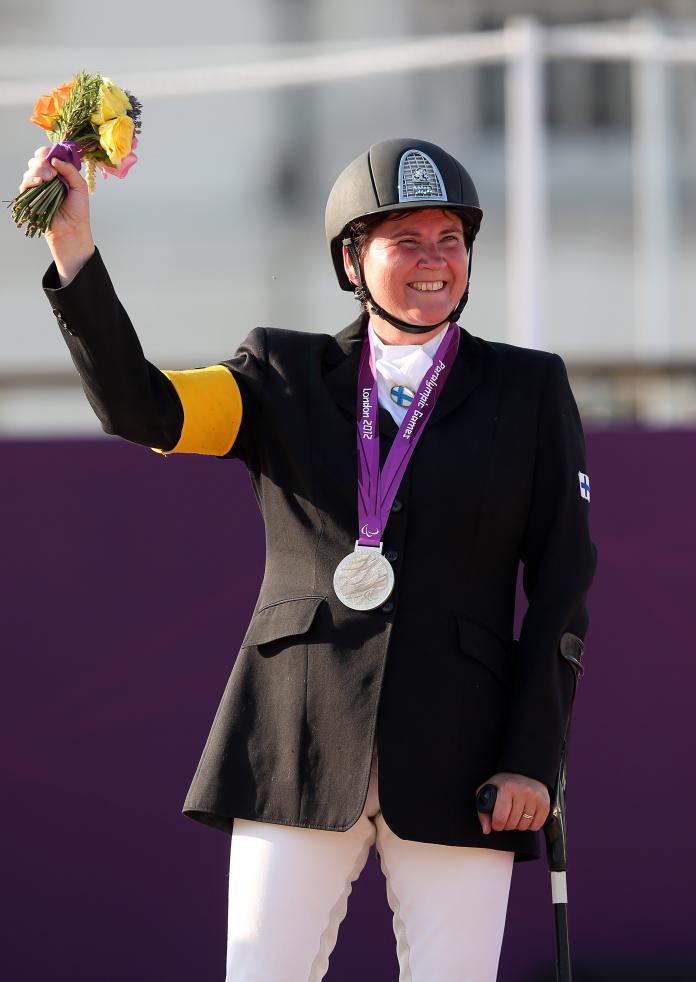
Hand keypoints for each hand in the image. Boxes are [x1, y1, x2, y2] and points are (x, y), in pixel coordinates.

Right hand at [19, 145, 94, 281]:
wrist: (72, 229)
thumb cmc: (78, 210)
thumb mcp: (80, 186)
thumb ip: (70, 169)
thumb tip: (54, 158)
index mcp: (58, 174)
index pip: (47, 156)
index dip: (47, 153)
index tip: (53, 156)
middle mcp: (47, 179)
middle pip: (37, 160)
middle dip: (43, 162)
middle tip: (53, 174)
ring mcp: (38, 188)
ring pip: (30, 170)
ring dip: (39, 171)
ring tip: (49, 180)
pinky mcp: (30, 198)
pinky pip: (25, 183)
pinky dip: (30, 180)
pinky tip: (39, 183)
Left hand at [476, 772, 549, 834]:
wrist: (525, 772)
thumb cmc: (504, 783)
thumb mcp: (489, 790)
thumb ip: (483, 811)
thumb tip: (486, 830)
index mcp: (507, 787)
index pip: (500, 818)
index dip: (496, 825)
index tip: (496, 823)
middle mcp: (522, 791)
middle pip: (512, 824)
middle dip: (506, 825)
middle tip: (506, 818)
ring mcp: (535, 798)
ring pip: (524, 826)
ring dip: (518, 825)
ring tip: (516, 815)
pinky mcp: (545, 804)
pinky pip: (536, 826)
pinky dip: (530, 825)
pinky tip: (526, 815)